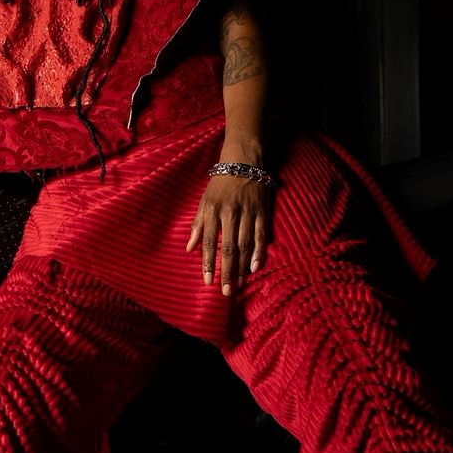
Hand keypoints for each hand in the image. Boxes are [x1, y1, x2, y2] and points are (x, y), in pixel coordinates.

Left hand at [186, 175, 271, 293]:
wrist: (244, 161)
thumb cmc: (221, 184)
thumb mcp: (204, 201)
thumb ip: (198, 225)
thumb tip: (189, 249)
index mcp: (213, 211)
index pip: (209, 242)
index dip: (208, 263)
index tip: (207, 281)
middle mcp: (230, 213)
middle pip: (229, 248)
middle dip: (227, 271)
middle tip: (227, 291)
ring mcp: (248, 213)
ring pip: (245, 245)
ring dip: (242, 267)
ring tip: (239, 284)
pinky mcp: (262, 212)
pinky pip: (261, 235)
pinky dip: (259, 252)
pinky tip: (255, 268)